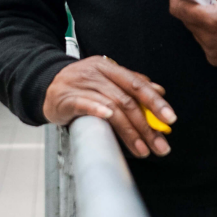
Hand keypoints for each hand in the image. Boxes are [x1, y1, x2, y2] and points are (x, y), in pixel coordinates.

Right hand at [42, 56, 176, 158]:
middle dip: (146, 125)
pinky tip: (109, 119)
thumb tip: (159, 90)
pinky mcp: (67, 97)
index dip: (155, 101)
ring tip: (142, 149)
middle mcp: (97, 72)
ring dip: (129, 130)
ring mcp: (81, 84)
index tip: (170, 119)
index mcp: (109, 67)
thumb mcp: (106, 78)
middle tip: (159, 144)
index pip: (137, 84)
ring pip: (111, 106)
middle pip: (127, 99)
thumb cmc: (81, 83)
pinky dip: (97, 110)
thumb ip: (132, 84)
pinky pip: (84, 103)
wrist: (46, 84)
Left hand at [169, 0, 216, 66]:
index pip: (177, 8)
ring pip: (194, 31)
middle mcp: (208, 40)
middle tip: (210, 0)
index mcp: (211, 21)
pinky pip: (204, 42)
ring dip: (201, 20)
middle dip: (193, 7)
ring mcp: (212, 52)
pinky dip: (209, 33)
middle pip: (186, 19)